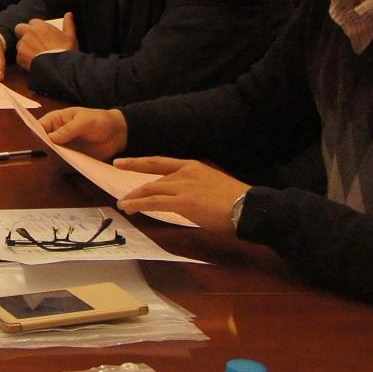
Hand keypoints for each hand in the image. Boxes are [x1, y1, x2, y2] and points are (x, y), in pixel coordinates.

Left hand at [13, 12, 76, 66]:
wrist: (59, 67)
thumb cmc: (65, 51)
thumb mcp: (70, 37)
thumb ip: (68, 24)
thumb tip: (69, 14)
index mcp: (40, 26)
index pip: (33, 22)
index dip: (36, 28)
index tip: (40, 35)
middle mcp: (29, 32)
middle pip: (20, 28)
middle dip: (23, 33)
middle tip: (31, 42)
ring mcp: (23, 44)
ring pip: (19, 44)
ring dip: (24, 48)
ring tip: (34, 55)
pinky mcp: (20, 56)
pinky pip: (19, 57)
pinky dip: (24, 60)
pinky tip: (33, 64)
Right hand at [38, 107, 127, 159]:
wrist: (117, 133)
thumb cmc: (99, 120)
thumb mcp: (84, 121)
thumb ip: (68, 129)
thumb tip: (50, 138)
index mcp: (56, 120)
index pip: (39, 126)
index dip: (38, 133)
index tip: (44, 141)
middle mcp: (56, 134)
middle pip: (43, 143)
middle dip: (49, 149)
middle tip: (61, 152)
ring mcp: (64, 147)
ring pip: (52, 156)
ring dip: (58, 159)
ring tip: (71, 158)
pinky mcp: (72, 158)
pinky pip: (63, 165)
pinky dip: (67, 167)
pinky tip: (76, 164)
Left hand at [114, 157, 248, 232]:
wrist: (251, 208)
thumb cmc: (238, 202)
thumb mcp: (214, 186)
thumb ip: (197, 187)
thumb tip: (188, 196)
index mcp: (193, 166)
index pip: (160, 162)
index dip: (139, 162)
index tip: (121, 162)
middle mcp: (185, 172)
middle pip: (153, 178)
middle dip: (135, 186)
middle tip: (121, 192)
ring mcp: (183, 186)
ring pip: (150, 190)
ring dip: (135, 198)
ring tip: (123, 204)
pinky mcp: (183, 202)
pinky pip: (154, 203)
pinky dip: (139, 205)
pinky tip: (129, 208)